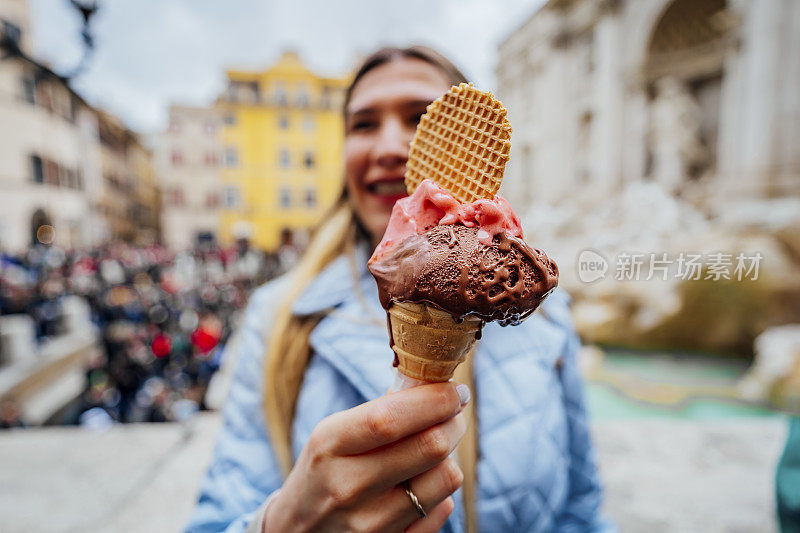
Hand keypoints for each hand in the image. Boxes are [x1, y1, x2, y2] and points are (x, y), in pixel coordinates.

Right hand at [263, 382, 469, 531]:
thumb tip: (437, 385)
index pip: (392, 418)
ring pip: (446, 478)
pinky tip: (422, 485)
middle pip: (430, 446)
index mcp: (331, 444)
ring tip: (433, 450)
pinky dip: (440, 493)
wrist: (297, 530)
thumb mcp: (335, 433)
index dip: (434, 400)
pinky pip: (441, 511)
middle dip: (453, 422)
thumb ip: (383, 410)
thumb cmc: (325, 469)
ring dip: (449, 457)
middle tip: (453, 414)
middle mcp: (349, 486)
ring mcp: (370, 523)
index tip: (453, 390)